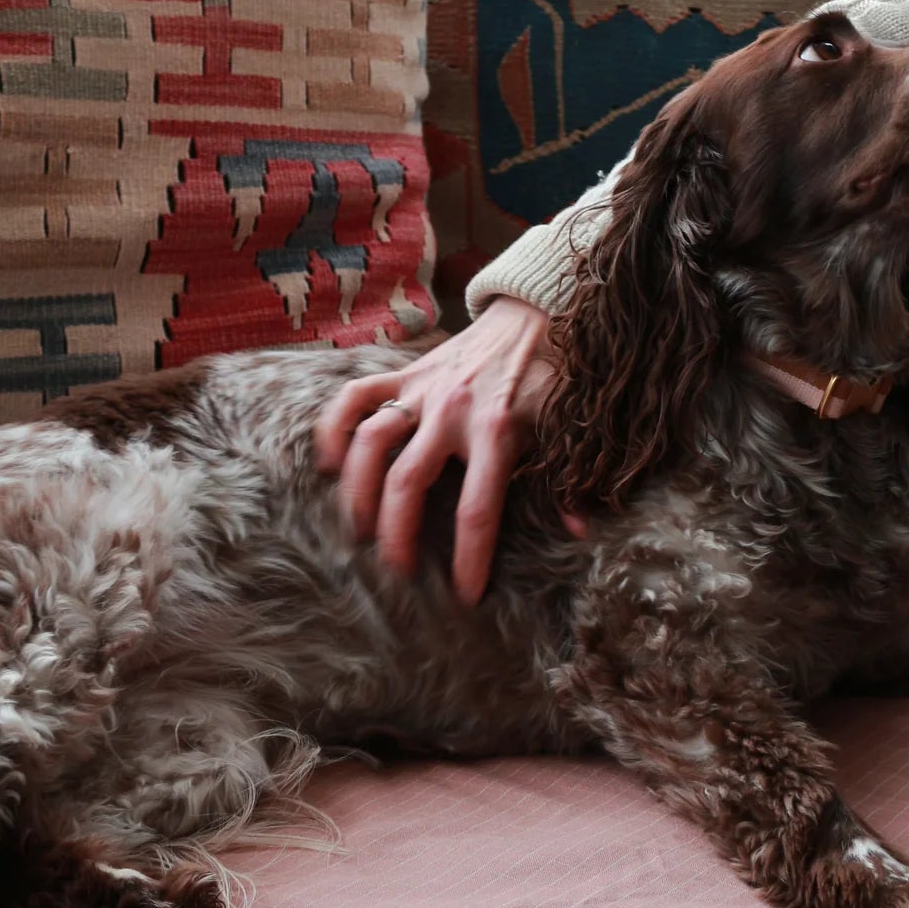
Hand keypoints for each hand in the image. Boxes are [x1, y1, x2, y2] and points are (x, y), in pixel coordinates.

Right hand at [314, 298, 554, 603]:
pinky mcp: (403, 372)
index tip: (465, 595)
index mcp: (497, 432)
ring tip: (358, 528)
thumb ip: (568, 481)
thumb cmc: (551, 377)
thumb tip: (579, 532)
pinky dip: (333, 429)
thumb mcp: (565, 428)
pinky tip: (329, 466)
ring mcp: (421, 389)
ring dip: (357, 490)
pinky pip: (353, 398)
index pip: (477, 509)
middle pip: (408, 482)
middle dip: (396, 534)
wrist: (534, 312)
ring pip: (370, 442)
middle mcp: (453, 411)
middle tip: (398, 569)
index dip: (469, 558)